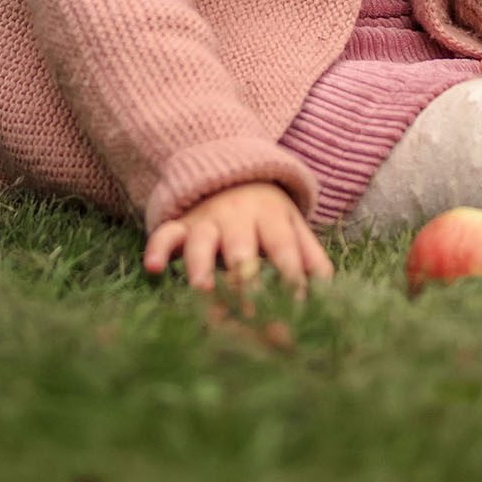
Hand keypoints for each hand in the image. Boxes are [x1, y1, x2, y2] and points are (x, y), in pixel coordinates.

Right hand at [144, 181, 333, 295]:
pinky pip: (165, 234)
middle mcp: (237, 217)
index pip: (282, 246)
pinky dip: (157, 249)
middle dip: (243, 276)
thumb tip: (328, 292)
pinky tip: (152, 269)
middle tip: (248, 310)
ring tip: (201, 288)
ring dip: (201, 265)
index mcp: (270, 217)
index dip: (290, 273)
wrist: (229, 170)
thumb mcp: (293, 225)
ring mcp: (206, 221)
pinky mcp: (181, 226)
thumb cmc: (266, 213)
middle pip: (241, 245)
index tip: (296, 303)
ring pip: (201, 242)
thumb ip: (311, 257)